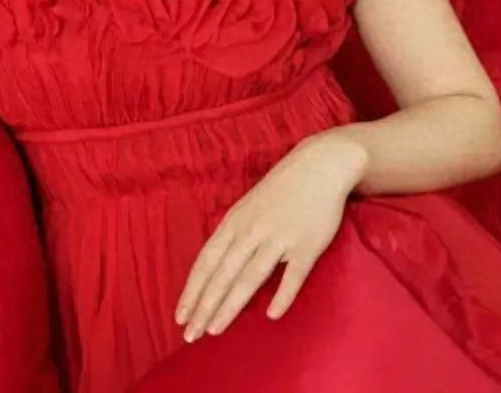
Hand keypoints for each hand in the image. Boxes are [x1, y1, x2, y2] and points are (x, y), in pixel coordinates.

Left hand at [174, 132, 367, 341]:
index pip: (207, 261)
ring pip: (250, 277)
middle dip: (204, 306)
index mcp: (235, 221)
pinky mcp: (308, 245)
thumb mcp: (248, 206)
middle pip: (223, 274)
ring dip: (230, 305)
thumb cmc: (281, 188)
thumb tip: (215, 268)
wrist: (319, 165)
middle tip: (190, 335)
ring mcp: (280, 238)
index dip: (193, 290)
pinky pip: (293, 274)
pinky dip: (282, 295)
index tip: (180, 316)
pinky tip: (272, 315)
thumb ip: (233, 235)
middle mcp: (252, 230)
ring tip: (215, 330)